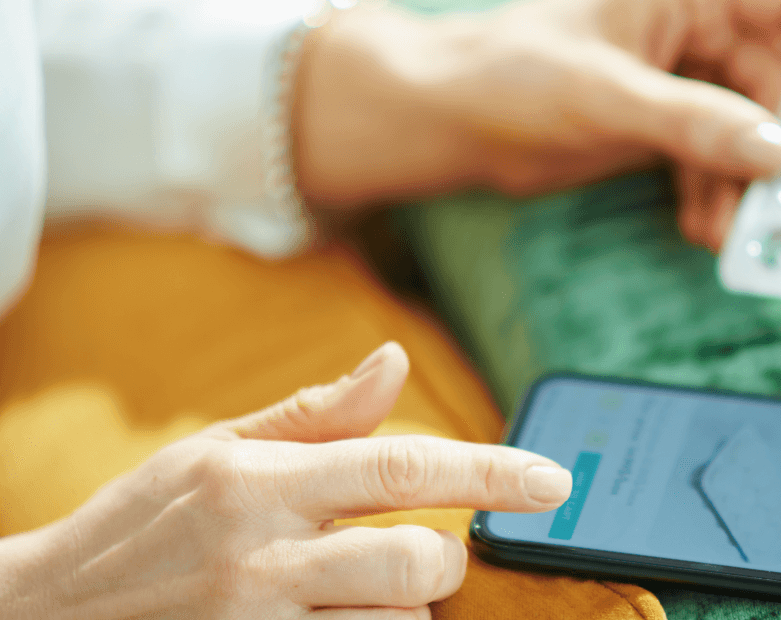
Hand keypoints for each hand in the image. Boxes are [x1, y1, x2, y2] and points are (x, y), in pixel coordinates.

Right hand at [0, 342, 570, 618]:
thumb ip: (315, 414)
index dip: (488, 473)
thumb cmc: (144, 523)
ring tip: (351, 595)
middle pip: (414, 565)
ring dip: (401, 611)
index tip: (553, 480)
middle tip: (420, 553)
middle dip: (442, 560)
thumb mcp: (216, 449)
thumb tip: (396, 363)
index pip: (397, 469)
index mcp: (256, 482)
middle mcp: (259, 559)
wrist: (46, 615)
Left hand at [291, 0, 780, 249]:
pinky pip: (712, 159)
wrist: (449, 120)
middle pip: (777, 82)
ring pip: (746, 131)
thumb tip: (778, 152)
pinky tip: (702, 228)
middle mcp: (694, 26)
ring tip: (741, 231)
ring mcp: (679, 78)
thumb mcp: (608, 95)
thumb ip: (694, 122)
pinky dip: (714, 194)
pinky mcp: (661, 124)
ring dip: (748, 183)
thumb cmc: (511, 74)